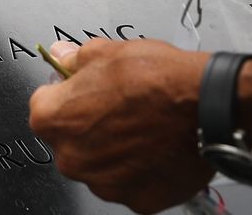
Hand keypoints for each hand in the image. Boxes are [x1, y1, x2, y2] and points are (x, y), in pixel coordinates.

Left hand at [29, 38, 214, 212]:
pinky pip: (131, 185)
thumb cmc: (157, 80)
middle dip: (89, 127)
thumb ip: (74, 59)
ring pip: (100, 166)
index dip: (67, 95)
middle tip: (119, 109)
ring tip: (142, 129)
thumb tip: (61, 57)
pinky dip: (140, 172)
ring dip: (113, 152)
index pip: (45, 106)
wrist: (207, 107)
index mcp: (53, 120)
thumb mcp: (106, 52)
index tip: (84, 91)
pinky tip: (155, 149)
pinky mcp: (138, 201)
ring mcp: (105, 184)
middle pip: (71, 142)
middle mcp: (71, 159)